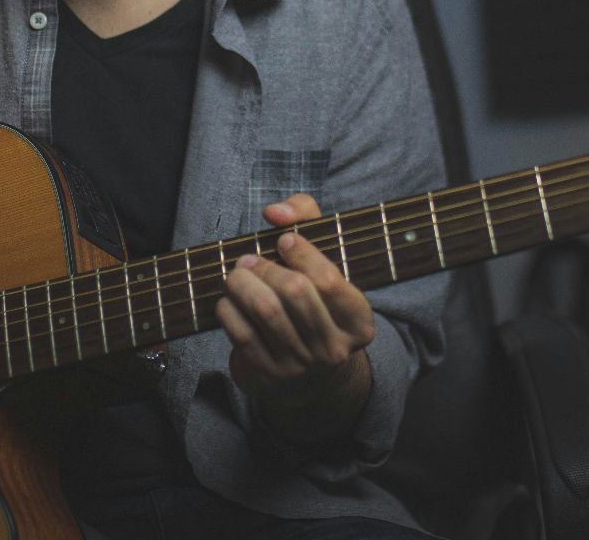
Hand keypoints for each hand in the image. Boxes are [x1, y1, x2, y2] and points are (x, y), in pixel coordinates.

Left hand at [215, 193, 374, 442]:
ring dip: (242, 285)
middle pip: (295, 292)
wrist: (307, 370)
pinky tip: (229, 300)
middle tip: (248, 260)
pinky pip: (242, 334)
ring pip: (266, 312)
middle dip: (265, 268)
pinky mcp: (270, 376)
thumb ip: (305, 218)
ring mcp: (302, 366)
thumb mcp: (323, 256)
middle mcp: (335, 349)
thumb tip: (275, 212)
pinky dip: (229, 310)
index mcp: (359, 322)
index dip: (302, 253)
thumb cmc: (314, 299)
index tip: (283, 240)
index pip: (329, 280)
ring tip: (236, 275)